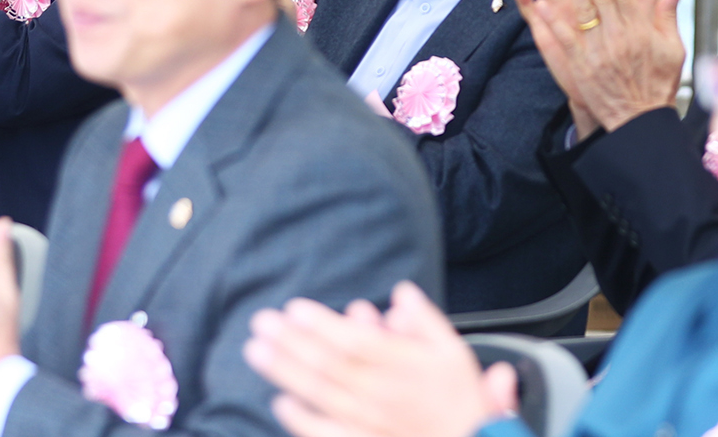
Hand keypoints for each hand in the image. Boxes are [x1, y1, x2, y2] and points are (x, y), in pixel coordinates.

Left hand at [246, 281, 513, 436]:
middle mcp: (380, 393)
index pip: (353, 341)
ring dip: (285, 372)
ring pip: (319, 394)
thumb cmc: (460, 400)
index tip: (294, 308)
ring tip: (256, 351)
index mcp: (402, 366)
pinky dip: (301, 419)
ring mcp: (368, 421)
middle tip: (261, 322)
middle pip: (327, 364)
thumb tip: (401, 294)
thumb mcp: (455, 352)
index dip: (321, 324)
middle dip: (291, 341)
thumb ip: (427, 321)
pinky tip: (279, 402)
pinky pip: (325, 432)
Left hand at [516, 0, 684, 140]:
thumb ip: (666, 15)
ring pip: (581, 10)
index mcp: (639, 29)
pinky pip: (562, 41)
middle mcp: (618, 37)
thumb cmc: (657, 84)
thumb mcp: (671, 48)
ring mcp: (597, 53)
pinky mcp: (580, 69)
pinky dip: (550, 20)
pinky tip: (538, 1)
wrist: (640, 123)